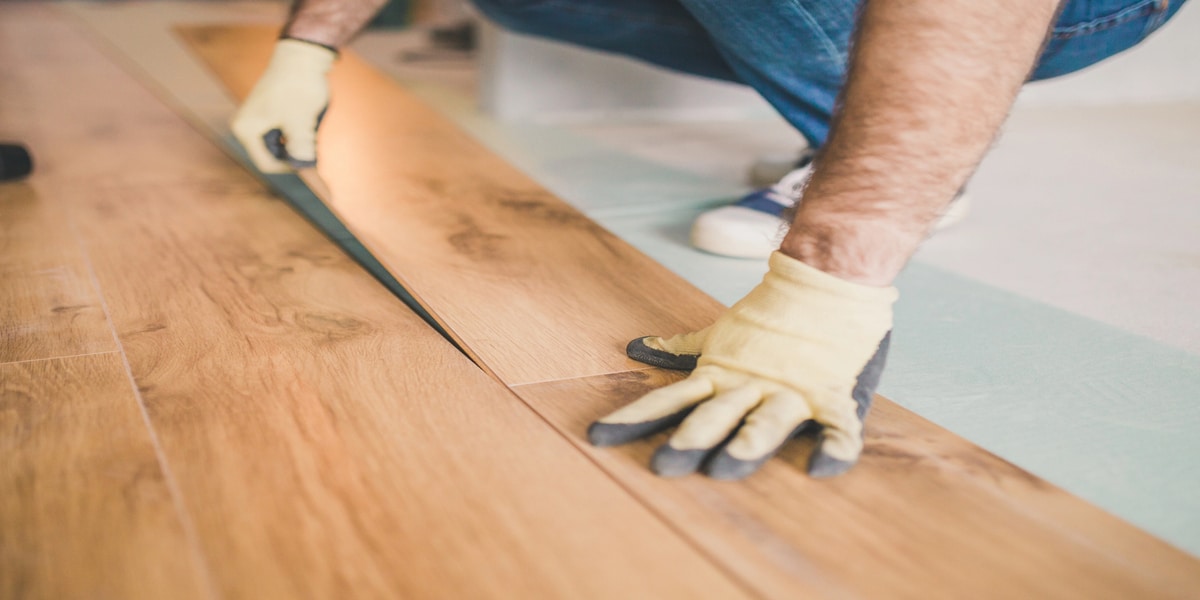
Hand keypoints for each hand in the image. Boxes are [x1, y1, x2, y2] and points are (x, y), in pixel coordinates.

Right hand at [230, 39, 335, 172]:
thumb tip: (305, 169)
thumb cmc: (297, 87)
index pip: (266, 164)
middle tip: (312, 134)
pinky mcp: (273, 112)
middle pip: (276, 154)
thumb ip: (300, 149)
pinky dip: (301, 130)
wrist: (302, 56)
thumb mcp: (299, 122)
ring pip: (284, 143)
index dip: (291, 167)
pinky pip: (287, 131)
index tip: (312, 159)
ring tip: (310, 120)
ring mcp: (260, 118)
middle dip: (297, 150)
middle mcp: (248, 126)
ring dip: (301, 139)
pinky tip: (309, 116)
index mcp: (246, 130)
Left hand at [590, 252, 895, 478]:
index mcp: (720, 373)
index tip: (597, 437)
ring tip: (726, 468)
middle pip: (714, 416)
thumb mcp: (720, 330)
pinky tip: (820, 469)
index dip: (633, 419)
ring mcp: (791, 390)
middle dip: (689, 440)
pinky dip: (834, 448)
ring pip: (767, 422)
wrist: (827, 275)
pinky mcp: (832, 393)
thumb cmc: (772, 311)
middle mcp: (749, 385)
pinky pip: (838, 427)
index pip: (668, 401)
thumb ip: (682, 346)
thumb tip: (635, 348)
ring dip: (747, 444)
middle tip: (662, 466)